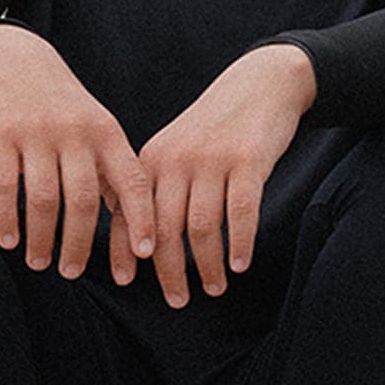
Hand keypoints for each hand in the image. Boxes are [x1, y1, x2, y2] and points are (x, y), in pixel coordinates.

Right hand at [0, 22, 155, 283]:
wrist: (11, 58)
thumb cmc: (61, 104)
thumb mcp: (96, 127)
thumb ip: (112, 169)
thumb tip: (134, 223)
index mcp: (106, 133)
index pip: (133, 181)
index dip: (142, 220)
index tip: (146, 256)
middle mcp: (75, 133)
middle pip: (83, 201)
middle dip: (80, 243)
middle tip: (72, 273)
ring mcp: (36, 134)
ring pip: (42, 199)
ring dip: (42, 238)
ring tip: (39, 263)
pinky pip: (3, 187)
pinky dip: (6, 219)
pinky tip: (8, 241)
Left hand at [135, 45, 315, 306]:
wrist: (260, 84)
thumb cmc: (216, 127)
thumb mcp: (176, 148)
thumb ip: (156, 187)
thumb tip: (136, 242)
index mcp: (151, 160)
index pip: (130, 214)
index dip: (124, 251)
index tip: (127, 283)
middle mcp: (176, 161)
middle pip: (164, 229)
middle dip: (169, 271)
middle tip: (178, 301)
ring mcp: (211, 161)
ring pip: (202, 227)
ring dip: (207, 265)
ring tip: (216, 288)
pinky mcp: (248, 161)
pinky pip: (241, 212)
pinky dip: (240, 243)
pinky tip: (241, 264)